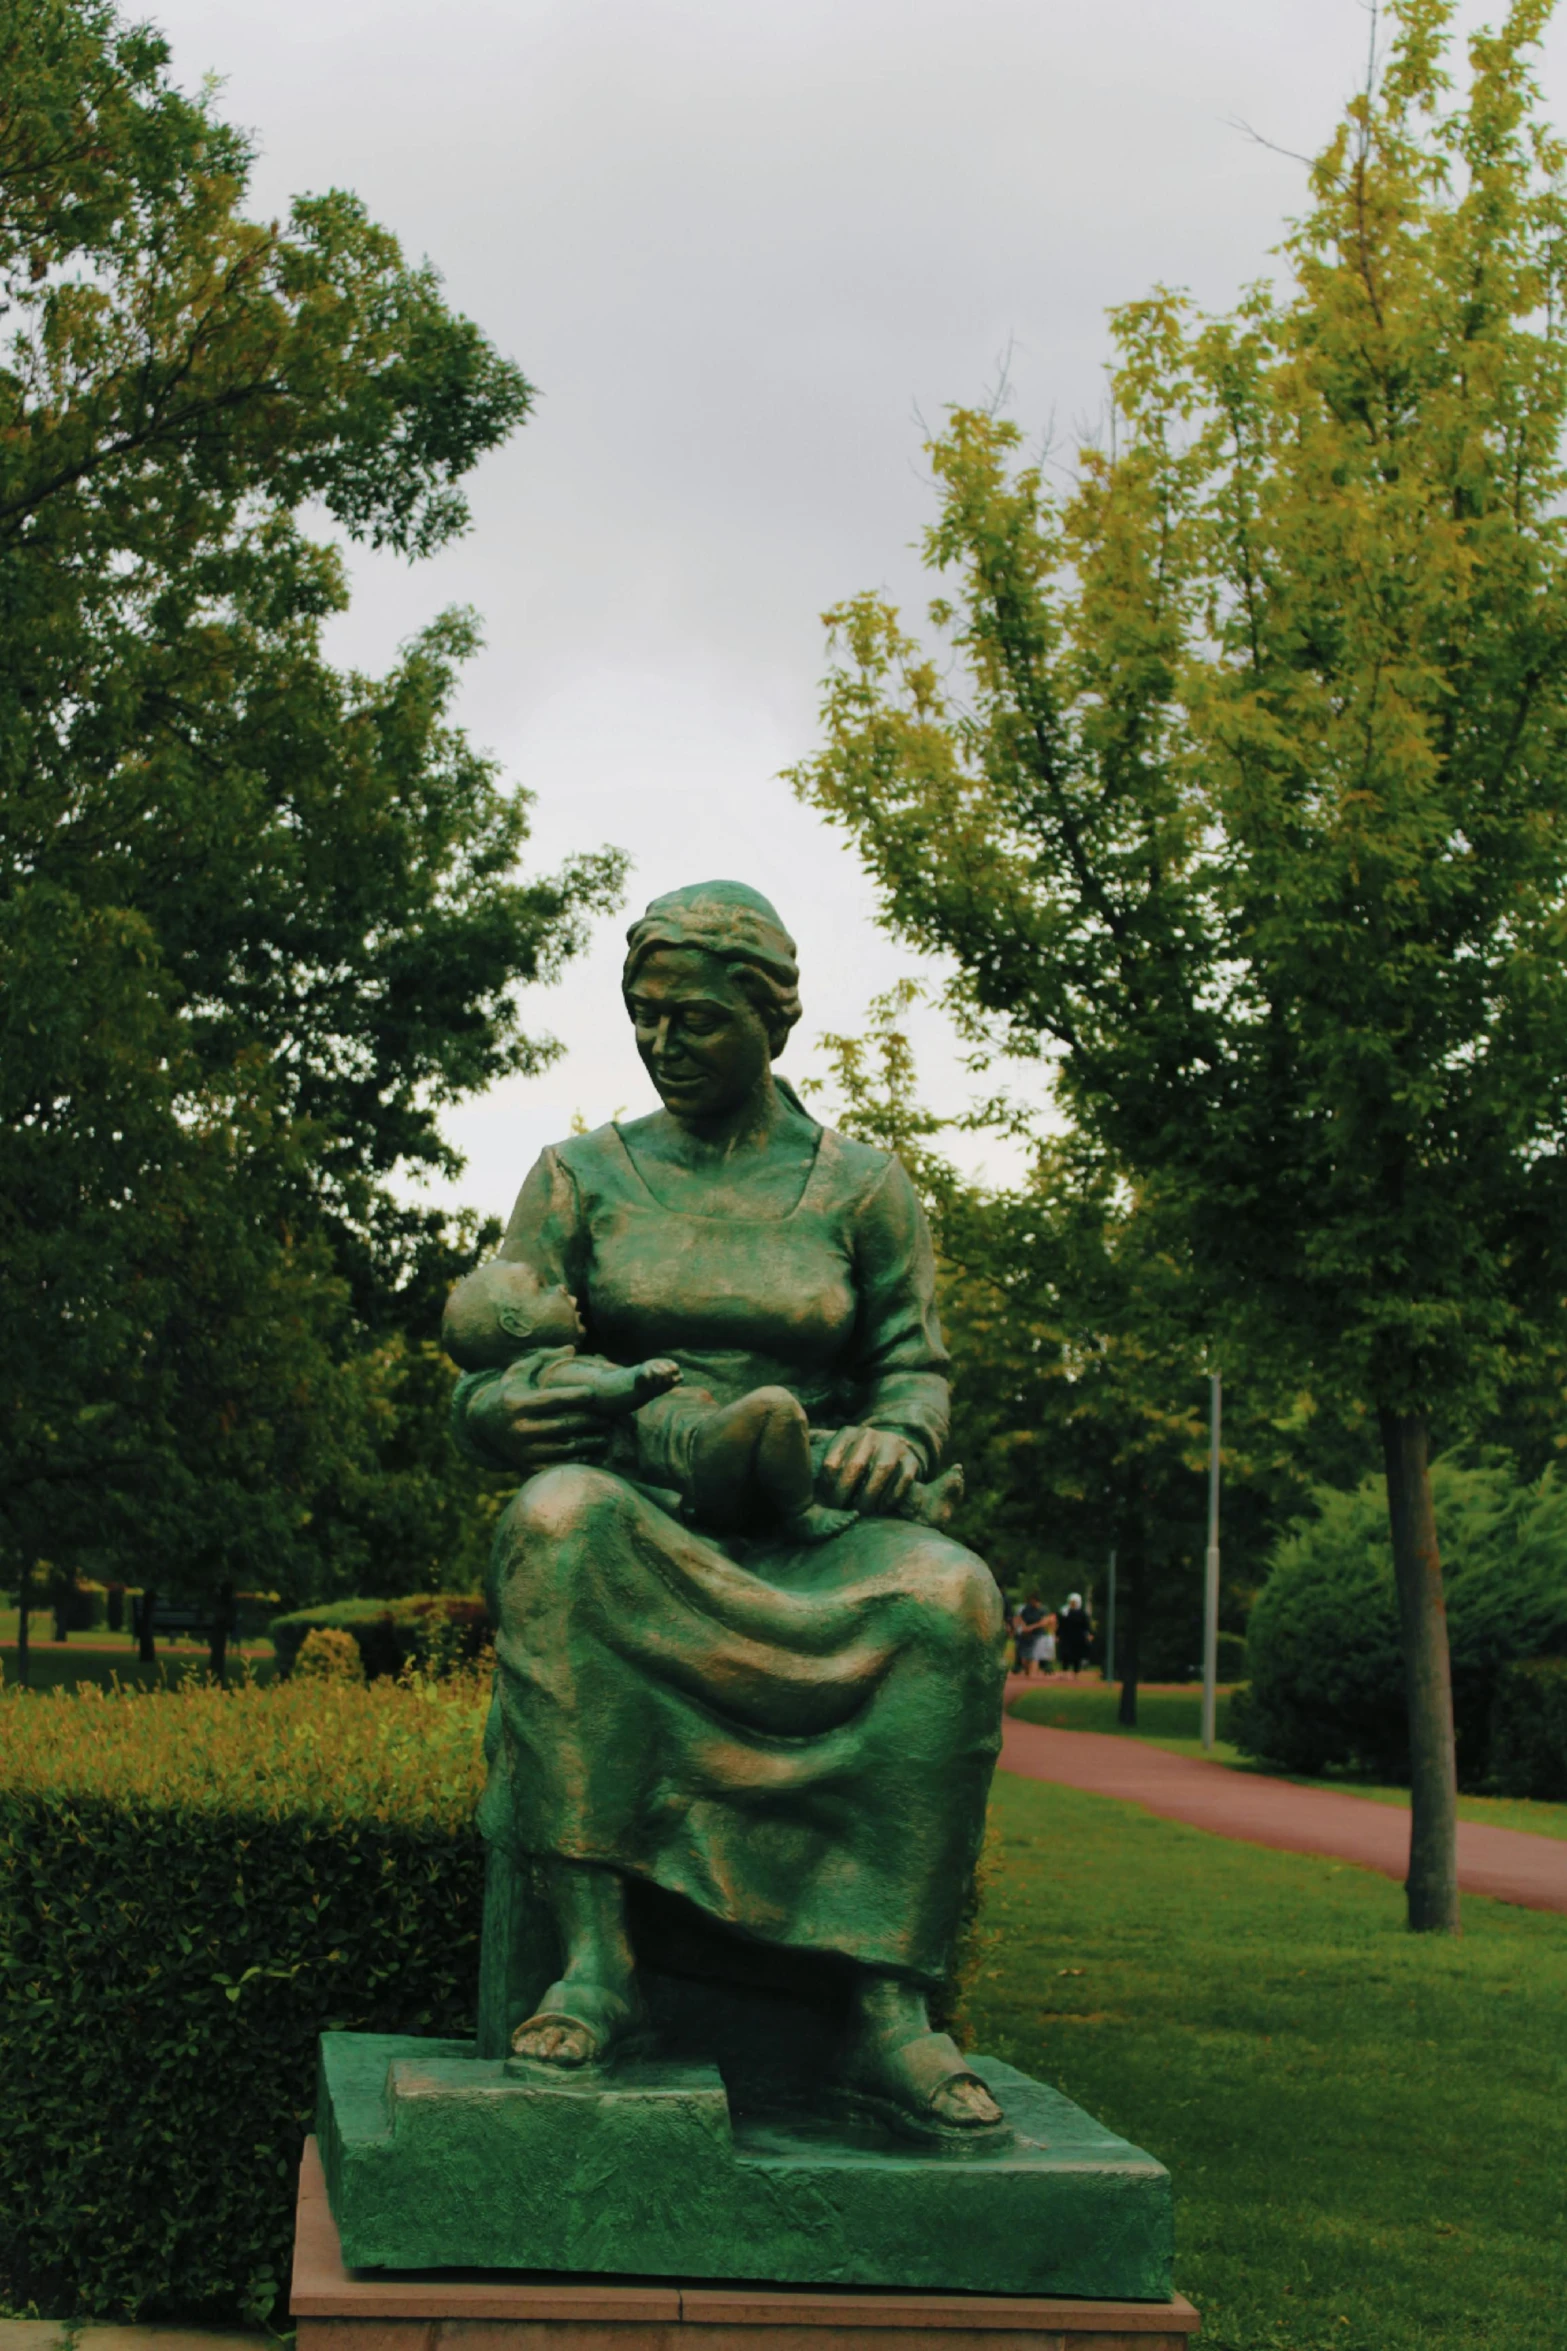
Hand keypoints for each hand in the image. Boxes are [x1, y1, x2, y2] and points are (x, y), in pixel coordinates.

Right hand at [466, 1363, 612, 1473]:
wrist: (485, 1426)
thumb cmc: (510, 1393)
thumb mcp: (519, 1371)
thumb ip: (544, 1358)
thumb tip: (572, 1348)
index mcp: (517, 1404)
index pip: (551, 1400)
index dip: (574, 1396)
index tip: (593, 1393)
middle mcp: (519, 1429)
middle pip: (563, 1425)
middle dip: (589, 1421)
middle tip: (609, 1417)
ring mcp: (523, 1451)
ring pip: (564, 1447)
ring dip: (589, 1442)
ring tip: (606, 1434)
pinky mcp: (527, 1466)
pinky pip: (559, 1465)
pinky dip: (578, 1459)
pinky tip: (592, 1451)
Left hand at [818, 1426, 918, 1515]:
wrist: (897, 1448)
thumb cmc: (856, 1457)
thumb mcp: (836, 1449)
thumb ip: (814, 1450)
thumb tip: (785, 1452)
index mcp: (848, 1433)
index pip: (832, 1460)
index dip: (826, 1486)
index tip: (824, 1503)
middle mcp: (870, 1436)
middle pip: (856, 1466)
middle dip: (846, 1493)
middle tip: (840, 1511)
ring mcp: (893, 1447)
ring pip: (881, 1471)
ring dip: (869, 1496)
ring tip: (861, 1512)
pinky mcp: (911, 1461)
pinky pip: (903, 1480)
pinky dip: (891, 1496)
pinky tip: (881, 1508)